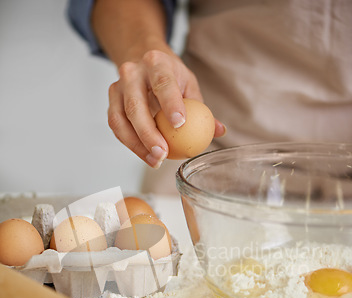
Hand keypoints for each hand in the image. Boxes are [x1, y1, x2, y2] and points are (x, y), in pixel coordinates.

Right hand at [108, 49, 225, 167]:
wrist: (140, 59)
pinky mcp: (111, 102)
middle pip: (136, 105)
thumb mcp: (188, 84)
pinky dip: (130, 144)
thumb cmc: (169, 76)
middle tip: (163, 154)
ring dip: (137, 145)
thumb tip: (219, 131)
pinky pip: (117, 127)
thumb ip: (202, 109)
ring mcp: (118, 87)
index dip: (170, 104)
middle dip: (148, 133)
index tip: (180, 124)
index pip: (163, 82)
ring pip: (121, 119)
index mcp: (157, 62)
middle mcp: (133, 72)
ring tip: (155, 161)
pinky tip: (145, 156)